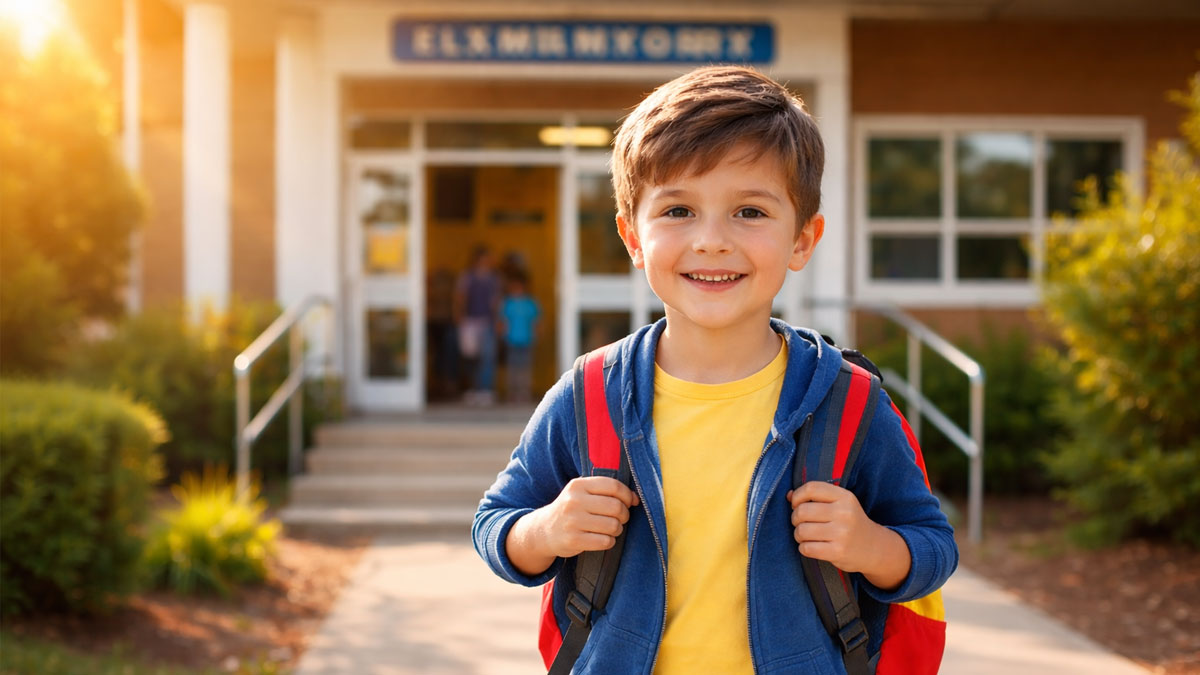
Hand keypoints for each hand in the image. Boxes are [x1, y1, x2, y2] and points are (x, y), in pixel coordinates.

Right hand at [507, 476, 640, 574]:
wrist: (544, 530)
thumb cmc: (571, 510)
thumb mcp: (580, 492)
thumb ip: (605, 491)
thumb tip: (636, 498)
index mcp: (578, 485)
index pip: (613, 486)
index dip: (628, 495)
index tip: (631, 502)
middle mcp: (574, 501)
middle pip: (616, 507)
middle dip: (624, 515)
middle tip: (620, 518)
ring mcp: (573, 522)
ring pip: (613, 525)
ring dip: (617, 529)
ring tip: (611, 529)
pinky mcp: (574, 540)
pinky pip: (605, 541)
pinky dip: (609, 541)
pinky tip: (603, 539)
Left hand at [788, 482, 910, 588]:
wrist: (874, 547)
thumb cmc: (850, 523)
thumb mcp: (840, 504)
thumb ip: (816, 497)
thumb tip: (788, 496)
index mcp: (844, 497)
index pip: (811, 488)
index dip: (797, 496)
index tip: (797, 504)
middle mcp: (844, 513)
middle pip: (802, 511)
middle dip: (795, 519)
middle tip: (801, 523)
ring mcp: (842, 533)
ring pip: (801, 531)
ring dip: (798, 535)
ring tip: (807, 536)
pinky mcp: (837, 551)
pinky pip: (806, 548)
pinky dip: (804, 548)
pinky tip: (812, 546)